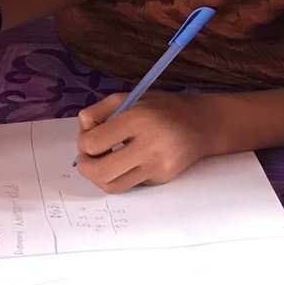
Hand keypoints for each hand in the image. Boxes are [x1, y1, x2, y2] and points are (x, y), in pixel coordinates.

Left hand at [74, 91, 212, 192]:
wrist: (201, 125)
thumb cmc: (161, 108)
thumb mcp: (129, 98)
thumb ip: (98, 112)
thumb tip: (82, 133)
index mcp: (138, 120)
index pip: (93, 143)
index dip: (83, 142)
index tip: (89, 136)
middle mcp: (148, 146)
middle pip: (100, 172)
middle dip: (85, 166)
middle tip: (87, 157)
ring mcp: (156, 167)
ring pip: (112, 186)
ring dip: (99, 176)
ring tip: (103, 161)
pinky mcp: (161, 180)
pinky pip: (129, 184)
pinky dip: (120, 175)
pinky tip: (126, 161)